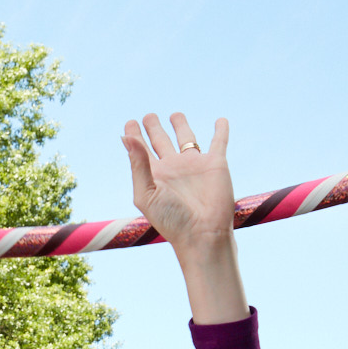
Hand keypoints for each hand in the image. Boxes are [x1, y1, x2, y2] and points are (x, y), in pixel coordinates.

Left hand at [122, 111, 247, 323]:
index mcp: (154, 175)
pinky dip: (221, 131)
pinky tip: (221, 121)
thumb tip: (126, 137)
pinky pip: (219, 142)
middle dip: (154, 128)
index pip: (140, 151)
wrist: (203, 233)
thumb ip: (138, 164)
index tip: (130, 124)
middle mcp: (173, 168)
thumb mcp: (147, 193)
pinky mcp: (216, 164)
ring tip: (175, 115)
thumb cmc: (171, 220)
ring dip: (181, 125)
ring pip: (187, 138)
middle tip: (148, 116)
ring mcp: (194, 165)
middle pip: (161, 141)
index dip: (134, 136)